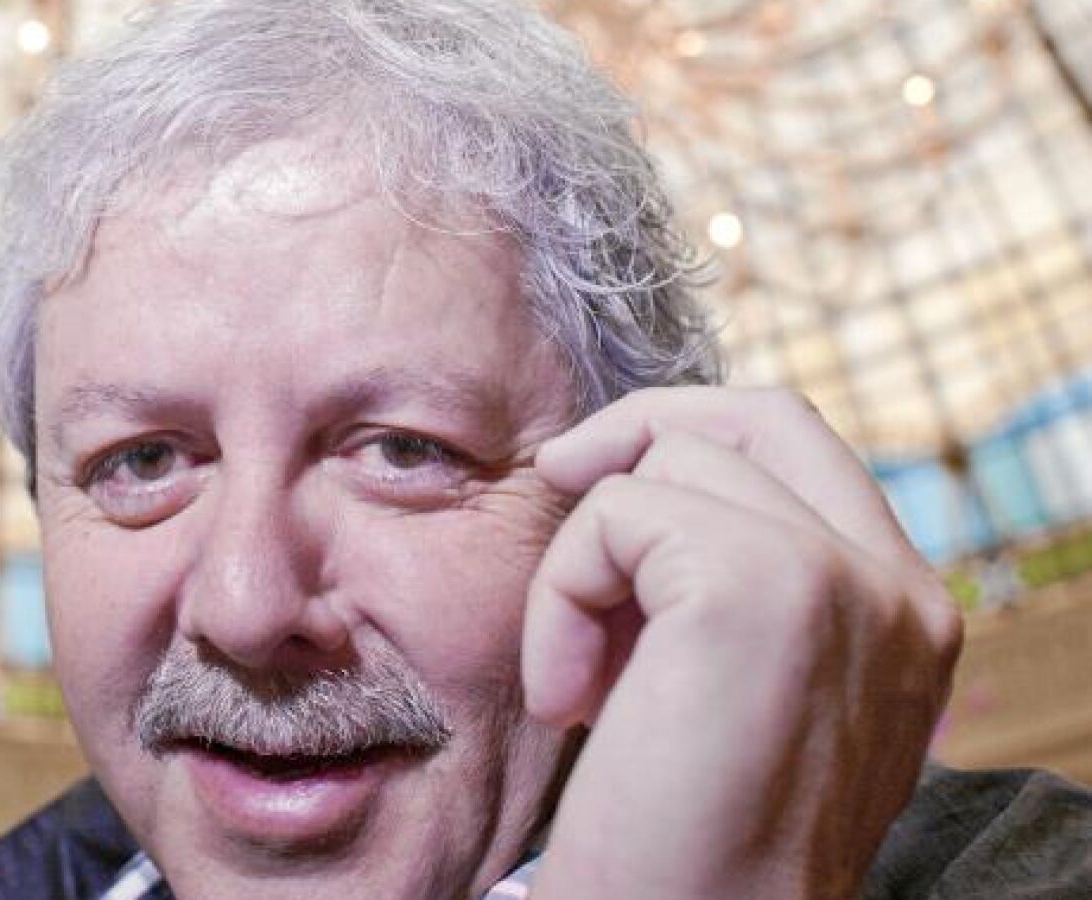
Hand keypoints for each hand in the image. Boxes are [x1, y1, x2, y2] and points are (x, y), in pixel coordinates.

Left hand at [522, 387, 962, 899]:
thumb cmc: (689, 840)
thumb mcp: (739, 694)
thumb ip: (735, 588)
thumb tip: (638, 480)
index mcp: (903, 615)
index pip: (802, 449)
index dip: (686, 441)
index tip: (598, 493)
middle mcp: (898, 590)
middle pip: (753, 417)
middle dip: (634, 438)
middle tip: (557, 485)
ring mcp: (843, 582)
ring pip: (668, 465)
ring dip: (583, 565)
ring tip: (583, 682)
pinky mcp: (762, 586)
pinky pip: (616, 514)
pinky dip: (560, 596)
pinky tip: (572, 700)